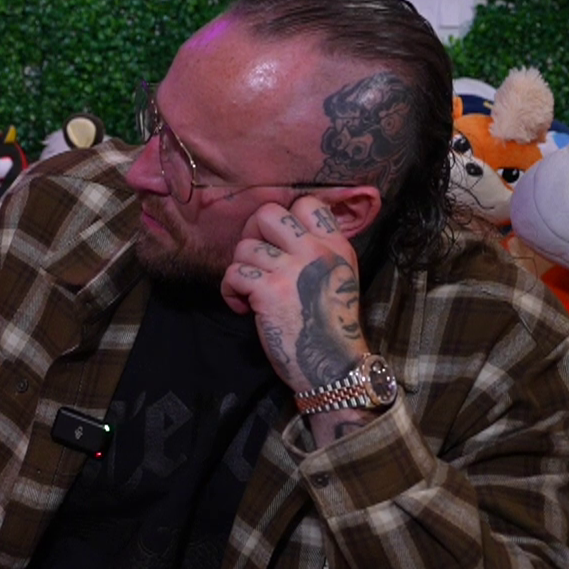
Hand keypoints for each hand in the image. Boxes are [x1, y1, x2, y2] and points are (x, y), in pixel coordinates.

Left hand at [221, 195, 368, 392]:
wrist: (332, 365)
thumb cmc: (329, 324)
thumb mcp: (337, 276)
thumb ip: (316, 250)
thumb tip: (276, 230)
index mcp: (336, 245)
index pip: (306, 203)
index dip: (282, 217)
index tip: (276, 241)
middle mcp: (315, 251)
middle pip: (267, 213)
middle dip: (251, 234)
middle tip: (255, 260)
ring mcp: (291, 270)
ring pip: (244, 246)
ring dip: (240, 269)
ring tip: (250, 291)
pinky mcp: (269, 291)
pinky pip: (234, 273)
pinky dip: (231, 292)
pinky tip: (244, 307)